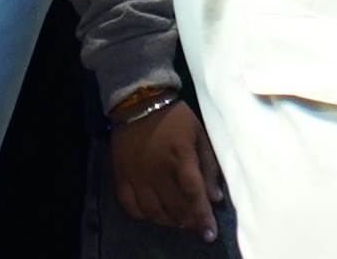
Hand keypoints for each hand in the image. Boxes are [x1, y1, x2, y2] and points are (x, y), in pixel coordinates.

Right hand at [108, 95, 223, 235]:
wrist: (140, 103)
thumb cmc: (175, 118)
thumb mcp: (199, 134)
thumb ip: (209, 166)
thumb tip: (216, 197)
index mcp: (180, 156)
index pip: (193, 193)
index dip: (203, 216)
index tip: (209, 234)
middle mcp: (157, 170)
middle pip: (175, 207)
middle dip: (188, 222)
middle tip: (195, 226)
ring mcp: (137, 175)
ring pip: (153, 212)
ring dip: (169, 221)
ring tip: (178, 221)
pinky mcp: (121, 177)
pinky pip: (130, 206)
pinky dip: (144, 216)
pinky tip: (154, 214)